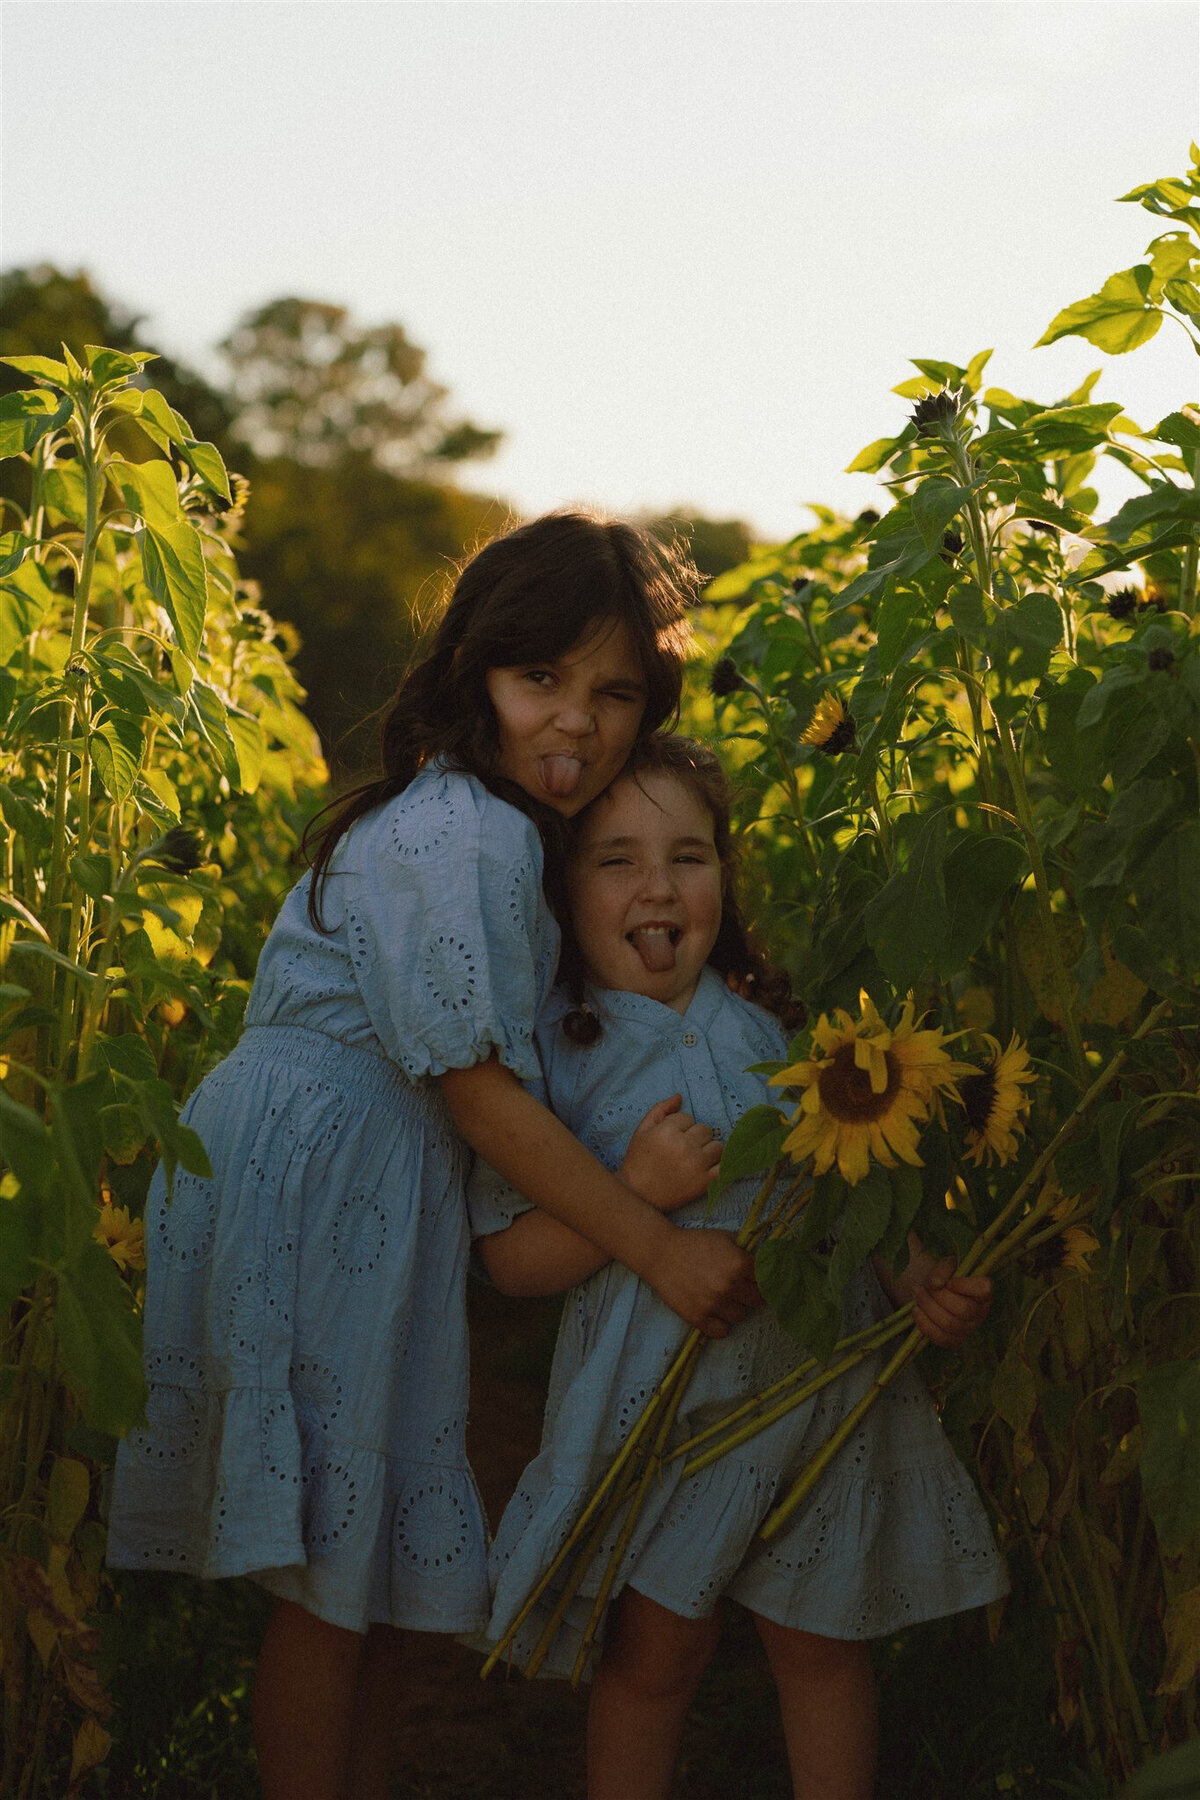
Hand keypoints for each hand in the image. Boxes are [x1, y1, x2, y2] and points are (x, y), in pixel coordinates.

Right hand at [620, 1094, 722, 1213]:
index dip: (680, 1127)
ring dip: (708, 1151)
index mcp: (667, 1131)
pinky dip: (719, 1166)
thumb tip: (680, 1096)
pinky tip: (707, 1168)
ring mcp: (696, 1164)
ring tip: (694, 1160)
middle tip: (683, 1150)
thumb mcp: (642, 1130)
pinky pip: (724, 1166)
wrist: (639, 1195)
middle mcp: (684, 1146)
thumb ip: (661, 1109)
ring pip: (717, 1146)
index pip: (688, 1118)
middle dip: (696, 1137)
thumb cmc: (638, 1160)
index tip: (671, 1139)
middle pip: (705, 1129)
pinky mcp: (705, 1182)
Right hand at [648, 1226, 761, 1337]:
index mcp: (739, 1264)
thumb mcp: (724, 1237)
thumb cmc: (693, 1243)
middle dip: (749, 1293)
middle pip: (756, 1300)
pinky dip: (720, 1324)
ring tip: (722, 1298)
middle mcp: (730, 1286)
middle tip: (738, 1288)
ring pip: (740, 1316)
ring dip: (734, 1308)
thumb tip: (765, 1259)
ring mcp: (714, 1304)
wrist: (660, 1254)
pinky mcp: (699, 1318)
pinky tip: (714, 1313)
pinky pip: (722, 1331)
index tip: (753, 1279)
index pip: (765, 1280)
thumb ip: (746, 1249)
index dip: (759, 1278)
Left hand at [909, 1258, 992, 1348]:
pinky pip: (941, 1338)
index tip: (948, 1281)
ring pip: (949, 1324)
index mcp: (983, 1291)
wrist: (934, 1291)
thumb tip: (935, 1284)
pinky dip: (925, 1324)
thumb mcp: (946, 1265)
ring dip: (928, 1308)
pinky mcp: (955, 1341)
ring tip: (916, 1295)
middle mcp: (981, 1312)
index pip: (984, 1288)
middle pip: (963, 1309)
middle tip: (921, 1287)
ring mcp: (969, 1329)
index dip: (964, 1285)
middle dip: (937, 1297)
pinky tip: (916, 1310)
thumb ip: (942, 1269)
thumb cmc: (945, 1276)